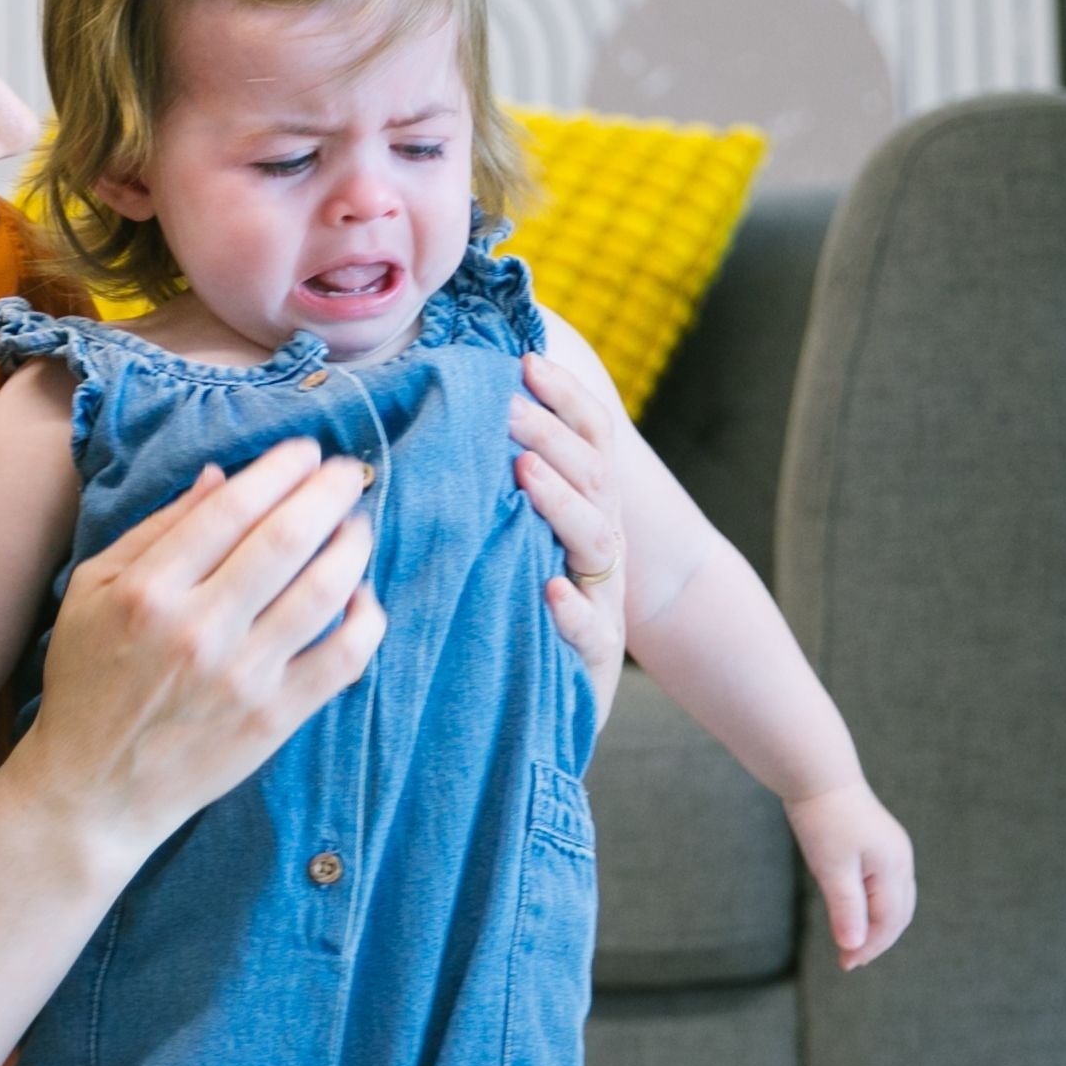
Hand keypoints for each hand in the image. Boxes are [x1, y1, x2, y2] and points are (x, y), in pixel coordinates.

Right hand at [26, 439, 385, 865]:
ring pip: (323, 592)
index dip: (278, 470)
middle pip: (285, 539)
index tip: (305, 452)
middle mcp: (197, 629)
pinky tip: (362, 596)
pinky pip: (342, 659)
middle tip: (348, 471)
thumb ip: (155, 529)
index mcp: (147, 590)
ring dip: (353, 546)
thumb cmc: (87, 681)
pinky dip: (364, 620)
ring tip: (358, 524)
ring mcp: (241, 677)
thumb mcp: (92, 590)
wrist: (93, 790)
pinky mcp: (273, 720)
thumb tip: (221, 477)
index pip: (231, 509)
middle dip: (328, 492)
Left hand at [509, 351, 627, 715]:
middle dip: (551, 436)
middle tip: (506, 407)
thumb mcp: (518, 540)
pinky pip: (591, 631)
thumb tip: (463, 411)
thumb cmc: (523, 607)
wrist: (565, 704)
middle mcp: (600, 546)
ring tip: (524, 474)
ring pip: (595, 540)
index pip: (590, 439)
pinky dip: (572, 610)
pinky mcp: (595, 658)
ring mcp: (602, 599)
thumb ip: (506, 484)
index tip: (529, 361)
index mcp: (585, 510)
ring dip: (560, 501)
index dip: (566, 398)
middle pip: (591, 477)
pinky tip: (551, 591)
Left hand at [788, 780, 915, 968]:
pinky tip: (855, 911)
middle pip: (898, 914)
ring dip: (877, 924)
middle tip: (850, 959)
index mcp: (893, 867)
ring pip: (895, 900)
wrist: (819, 776)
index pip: (889, 922)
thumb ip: (846, 908)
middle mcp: (901, 860)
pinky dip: (874, 905)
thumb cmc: (823, 820)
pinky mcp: (882, 844)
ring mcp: (894, 851)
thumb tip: (854, 945)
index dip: (869, 946)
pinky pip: (885, 885)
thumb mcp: (831, 869)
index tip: (846, 963)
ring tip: (853, 943)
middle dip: (876, 940)